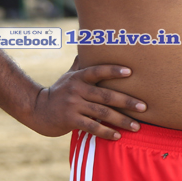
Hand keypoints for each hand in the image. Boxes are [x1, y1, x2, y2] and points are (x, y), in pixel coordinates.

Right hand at [29, 63, 145, 139]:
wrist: (37, 110)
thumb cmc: (59, 91)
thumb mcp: (68, 75)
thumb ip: (81, 64)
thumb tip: (89, 44)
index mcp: (79, 77)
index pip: (98, 71)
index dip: (113, 70)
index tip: (130, 72)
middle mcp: (77, 90)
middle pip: (106, 95)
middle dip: (126, 101)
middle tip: (144, 106)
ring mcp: (73, 105)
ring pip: (102, 113)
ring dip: (121, 120)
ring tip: (137, 126)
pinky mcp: (70, 120)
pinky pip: (92, 127)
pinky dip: (106, 132)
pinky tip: (118, 136)